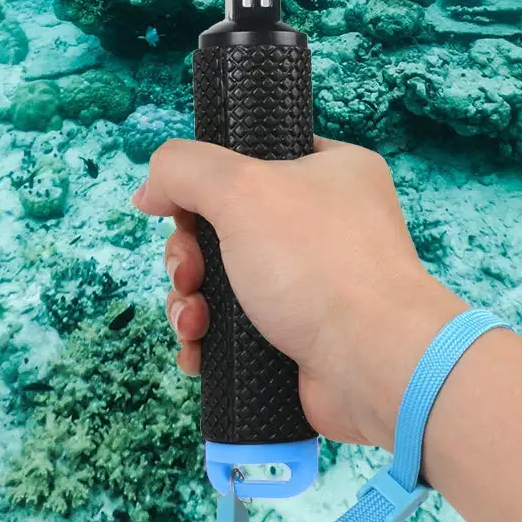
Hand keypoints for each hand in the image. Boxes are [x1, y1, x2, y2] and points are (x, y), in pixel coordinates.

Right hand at [131, 137, 466, 449]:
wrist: (372, 363)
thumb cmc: (319, 264)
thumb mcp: (242, 189)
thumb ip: (184, 170)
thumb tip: (149, 189)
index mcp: (328, 171)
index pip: (250, 158)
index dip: (204, 184)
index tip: (178, 208)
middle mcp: (323, 222)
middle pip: (223, 225)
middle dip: (188, 255)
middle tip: (191, 274)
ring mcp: (311, 282)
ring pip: (221, 280)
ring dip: (190, 300)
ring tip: (193, 322)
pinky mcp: (297, 334)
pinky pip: (233, 327)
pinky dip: (207, 337)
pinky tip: (197, 350)